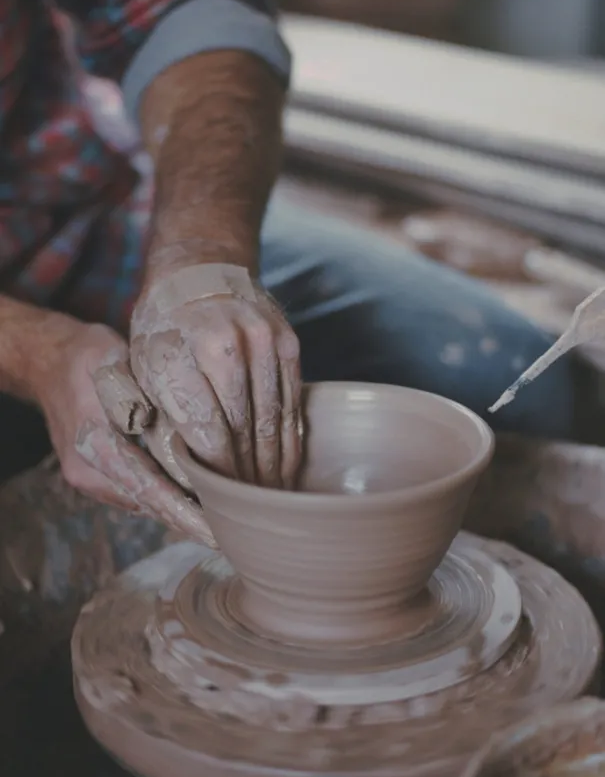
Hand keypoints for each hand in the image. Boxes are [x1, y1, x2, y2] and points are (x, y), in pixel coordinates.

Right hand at [33, 317, 214, 543]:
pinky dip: (165, 498)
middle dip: (189, 522)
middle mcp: (88, 472)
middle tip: (232, 535)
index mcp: (92, 445)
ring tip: (222, 522)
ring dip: (179, 513)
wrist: (48, 363)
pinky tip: (196, 500)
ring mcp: (89, 479)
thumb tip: (156, 423)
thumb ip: (133, 392)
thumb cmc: (87, 358)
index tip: (215, 532)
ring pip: (143, 502)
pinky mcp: (96, 477)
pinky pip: (136, 493)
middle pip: (148, 503)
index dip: (183, 512)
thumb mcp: (110, 360)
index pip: (146, 487)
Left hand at [130, 265, 302, 487]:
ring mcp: (262, 340)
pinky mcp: (288, 341)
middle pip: (242, 429)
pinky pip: (293, 400)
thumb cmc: (163, 328)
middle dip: (245, 474)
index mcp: (178, 352)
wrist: (198, 270)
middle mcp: (223, 343)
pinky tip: (286, 463)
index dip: (216, 473)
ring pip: (273, 418)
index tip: (218, 498)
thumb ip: (162, 420)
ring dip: (272, 462)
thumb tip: (189, 479)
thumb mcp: (143, 370)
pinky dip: (290, 437)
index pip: (206, 432)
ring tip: (269, 494)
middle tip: (247, 505)